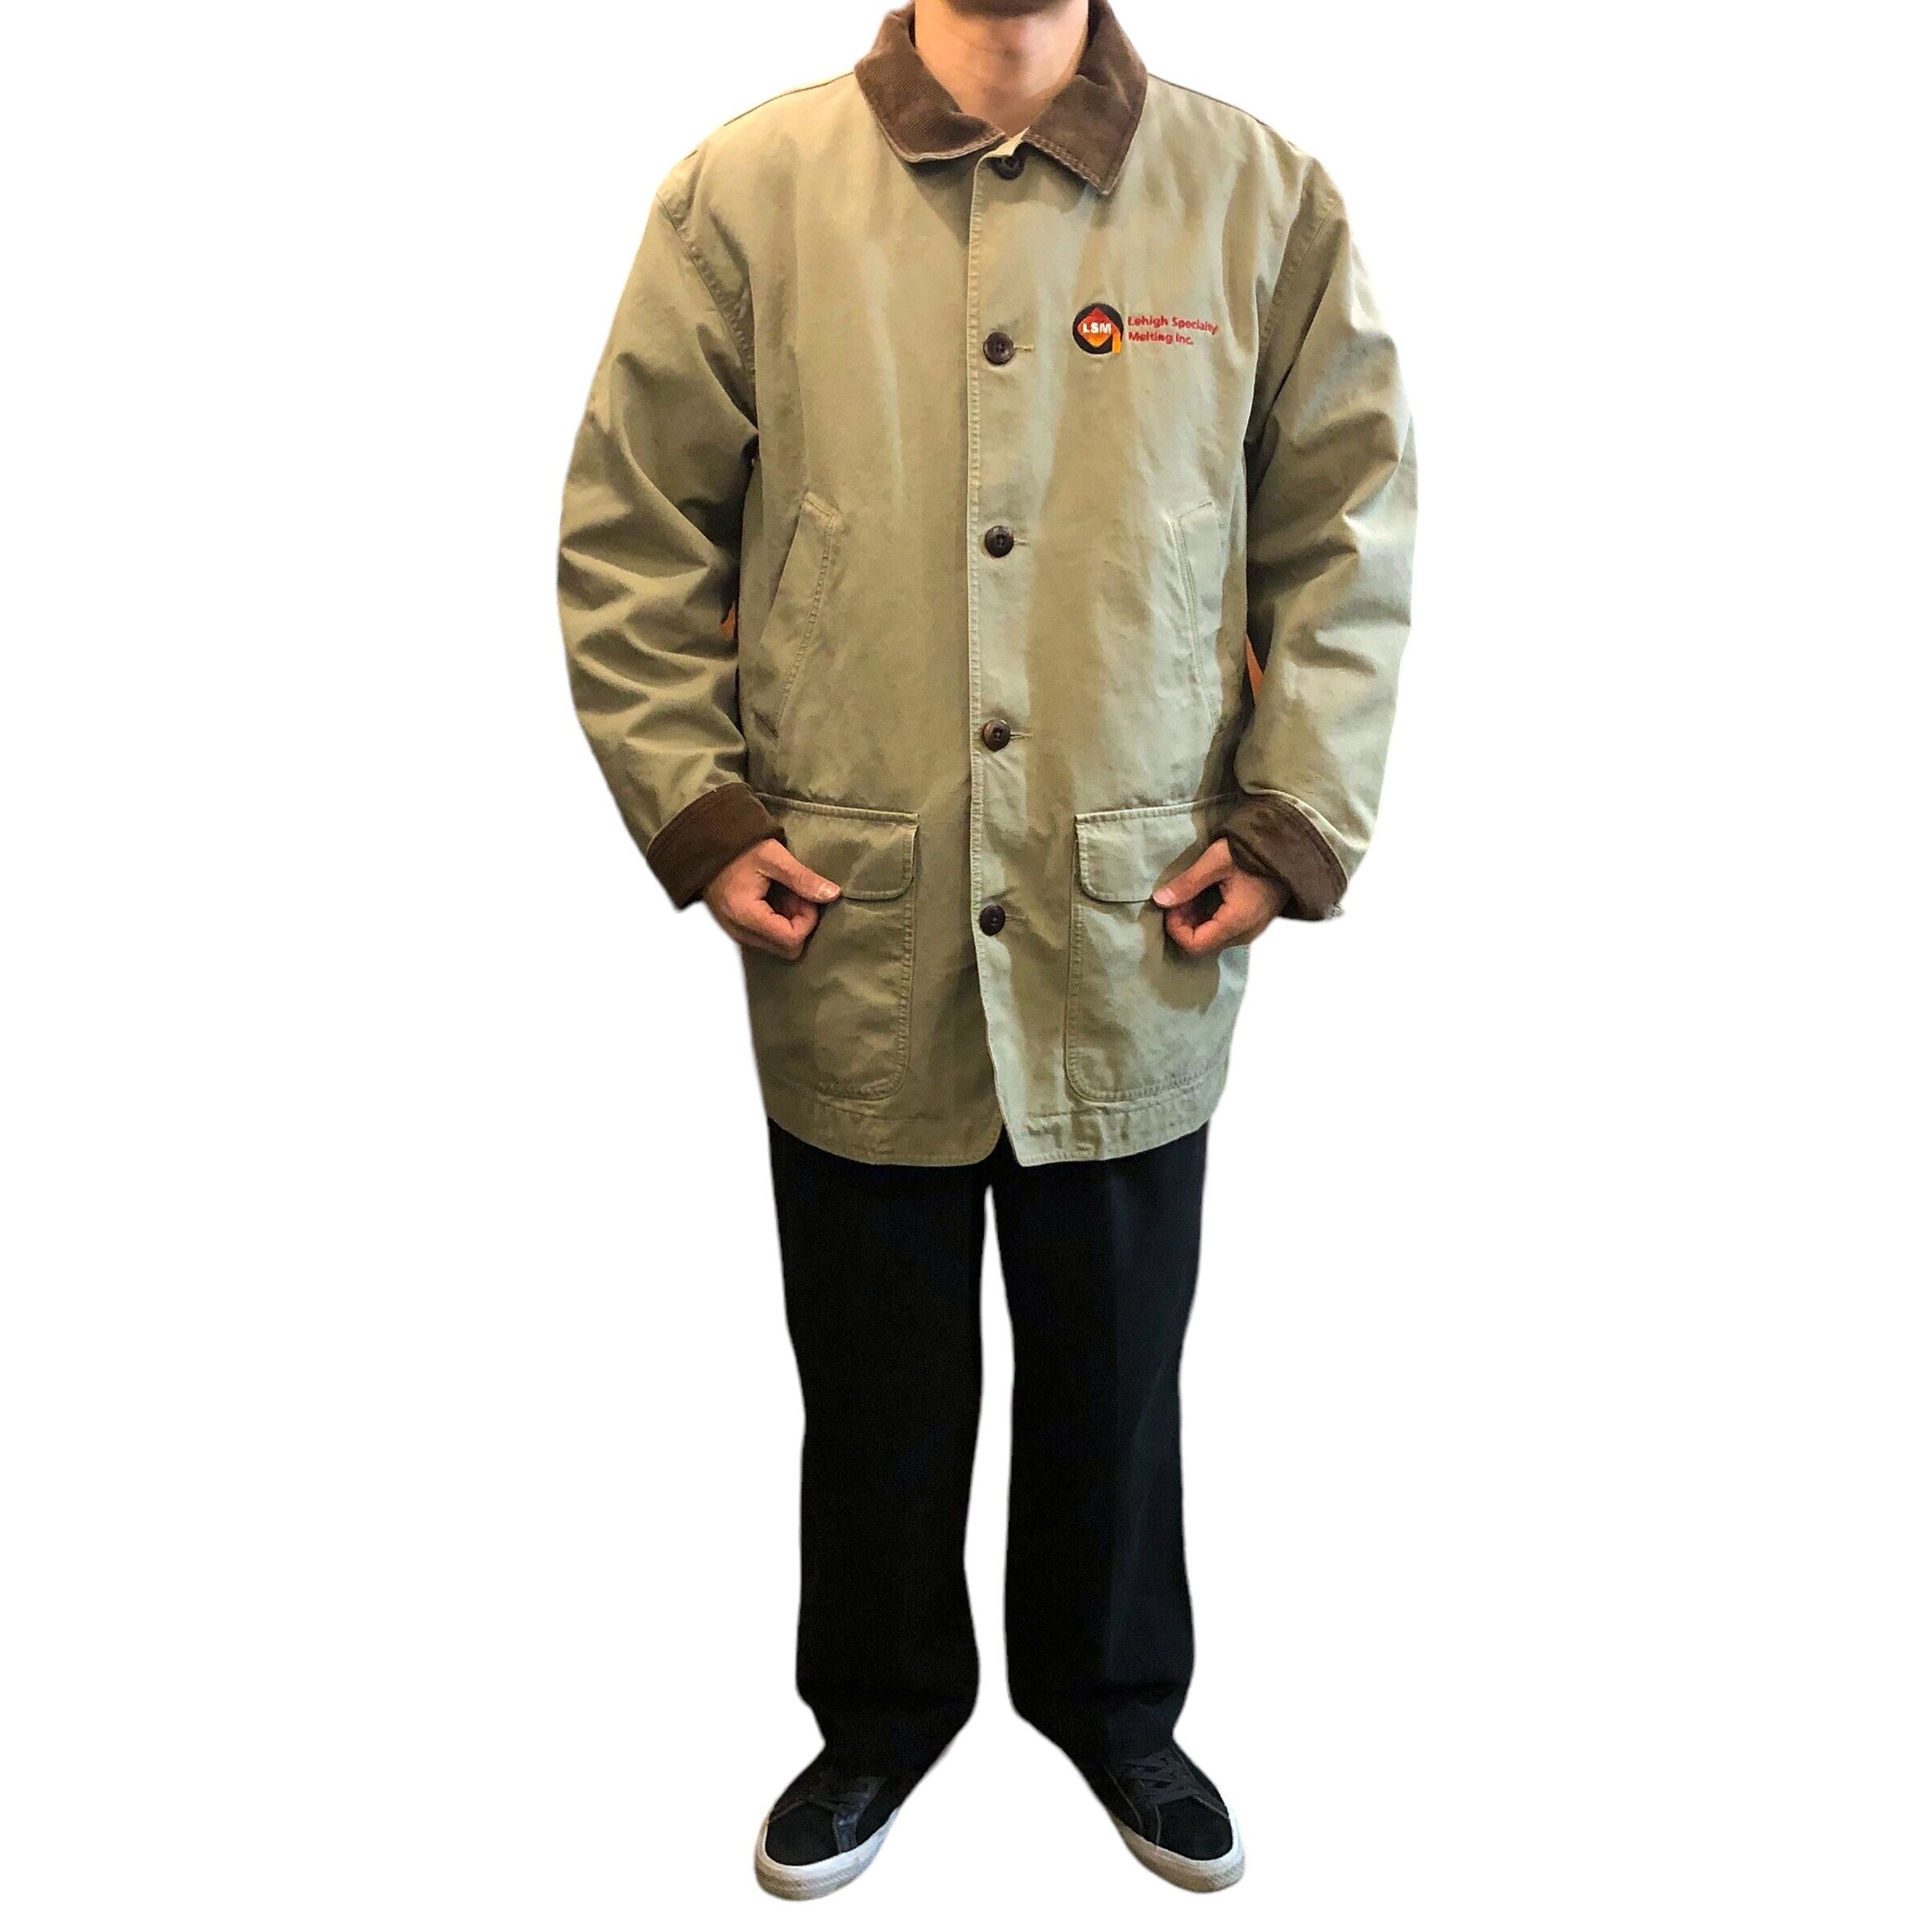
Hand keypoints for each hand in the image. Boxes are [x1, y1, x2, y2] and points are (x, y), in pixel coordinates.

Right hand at [703, 838, 839, 958]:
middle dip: (799, 924)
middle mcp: (738, 930)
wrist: (707, 843)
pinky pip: (766, 937)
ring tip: (785, 893)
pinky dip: (777, 921)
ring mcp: (736, 931)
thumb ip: (803, 879)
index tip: (806, 897)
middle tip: (797, 896)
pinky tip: (775, 898)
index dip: (807, 920)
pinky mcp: (737, 927)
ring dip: (789, 922)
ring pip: (777, 945)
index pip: (790, 940)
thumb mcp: (774, 857)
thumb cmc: (737, 847)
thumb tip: (832, 894)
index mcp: (745, 914)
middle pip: (785, 949)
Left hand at [1151, 837, 1287, 955]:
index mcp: (1236, 922)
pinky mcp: (1253, 921)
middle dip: (1184, 922)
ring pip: (1212, 936)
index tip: (1173, 904)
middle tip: (1180, 895)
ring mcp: (1251, 929)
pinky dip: (1209, 915)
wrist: (1291, 846)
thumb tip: (1160, 899)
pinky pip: (1224, 928)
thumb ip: (1188, 883)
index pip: (1194, 945)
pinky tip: (1207, 893)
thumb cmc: (1254, 851)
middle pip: (1202, 943)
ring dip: (1196, 918)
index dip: (1176, 928)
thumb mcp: (1216, 861)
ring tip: (1192, 892)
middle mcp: (1245, 933)